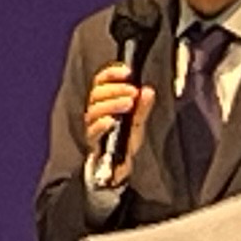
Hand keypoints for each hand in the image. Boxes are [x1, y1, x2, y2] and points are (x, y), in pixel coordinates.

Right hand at [82, 61, 154, 179]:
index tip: (128, 71)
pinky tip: (112, 120)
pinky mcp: (93, 143)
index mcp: (103, 102)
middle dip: (115, 89)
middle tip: (133, 91)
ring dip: (111, 103)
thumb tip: (148, 90)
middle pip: (96, 94)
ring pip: (93, 110)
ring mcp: (92, 128)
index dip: (111, 73)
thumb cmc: (124, 140)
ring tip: (129, 103)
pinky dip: (101, 124)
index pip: (100, 81)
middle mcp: (94, 112)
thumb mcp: (137, 122)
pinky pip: (93, 131)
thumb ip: (142, 107)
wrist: (117, 168)